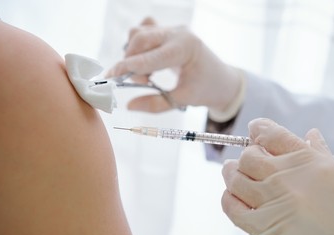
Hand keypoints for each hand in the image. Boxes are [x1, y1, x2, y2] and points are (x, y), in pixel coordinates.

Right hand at [107, 17, 240, 112]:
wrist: (221, 80)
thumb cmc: (206, 89)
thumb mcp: (182, 100)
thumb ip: (155, 104)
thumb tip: (128, 106)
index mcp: (186, 48)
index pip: (151, 56)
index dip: (128, 67)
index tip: (112, 78)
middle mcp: (178, 33)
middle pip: (140, 38)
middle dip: (130, 61)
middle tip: (135, 82)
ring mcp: (173, 29)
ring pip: (140, 32)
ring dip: (134, 53)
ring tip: (147, 74)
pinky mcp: (168, 31)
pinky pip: (145, 30)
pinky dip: (139, 45)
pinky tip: (147, 60)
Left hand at [221, 118, 333, 234]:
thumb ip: (319, 152)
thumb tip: (310, 134)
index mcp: (307, 159)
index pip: (270, 133)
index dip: (258, 129)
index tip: (254, 131)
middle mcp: (286, 176)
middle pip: (248, 156)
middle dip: (246, 157)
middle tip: (248, 163)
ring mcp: (273, 199)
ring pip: (235, 177)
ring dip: (232, 175)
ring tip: (234, 175)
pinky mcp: (264, 226)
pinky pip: (232, 207)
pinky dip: (228, 199)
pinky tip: (234, 197)